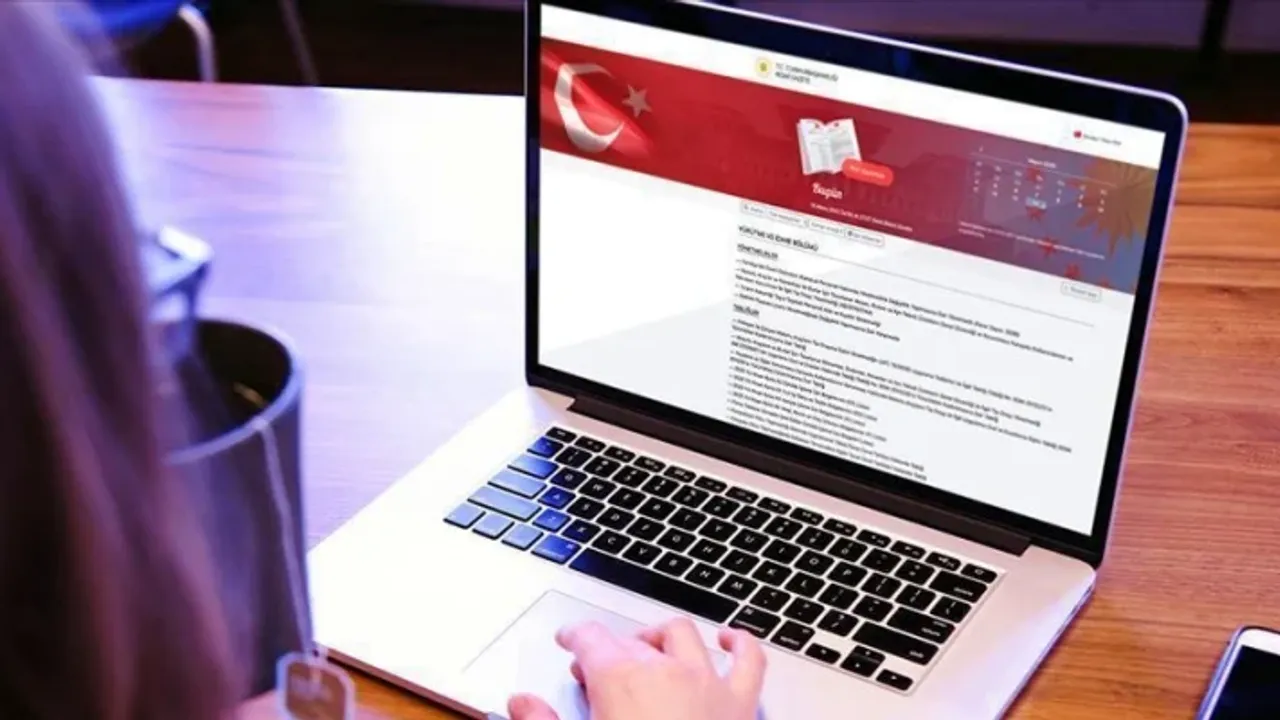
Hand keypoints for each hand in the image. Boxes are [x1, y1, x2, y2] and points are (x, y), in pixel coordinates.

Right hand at [507, 617, 765, 719]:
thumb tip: (521, 704)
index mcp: (619, 680)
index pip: (589, 638)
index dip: (574, 636)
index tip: (568, 641)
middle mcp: (664, 670)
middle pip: (629, 641)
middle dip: (609, 649)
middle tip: (594, 670)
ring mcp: (707, 683)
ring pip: (680, 635)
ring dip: (659, 638)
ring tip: (647, 649)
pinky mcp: (741, 704)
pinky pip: (748, 659)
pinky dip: (739, 643)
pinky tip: (729, 640)